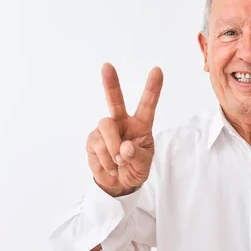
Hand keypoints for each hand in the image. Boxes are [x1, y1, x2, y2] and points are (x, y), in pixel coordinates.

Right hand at [86, 63, 163, 195]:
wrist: (117, 183)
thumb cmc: (134, 168)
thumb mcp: (143, 166)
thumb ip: (137, 156)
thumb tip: (125, 147)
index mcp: (140, 125)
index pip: (147, 105)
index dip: (152, 88)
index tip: (157, 70)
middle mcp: (122, 123)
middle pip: (115, 101)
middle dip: (110, 84)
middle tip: (107, 66)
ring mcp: (106, 130)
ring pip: (106, 127)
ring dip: (113, 148)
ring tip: (119, 163)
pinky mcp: (93, 140)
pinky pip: (98, 146)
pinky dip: (106, 160)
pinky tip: (111, 167)